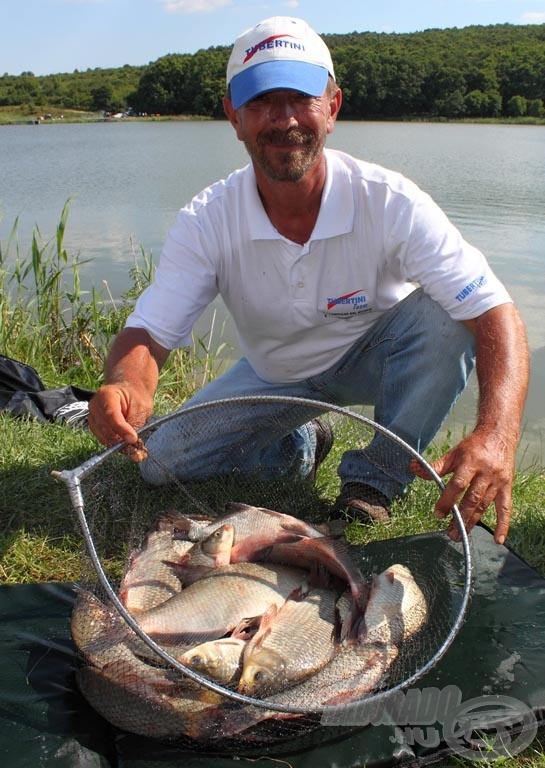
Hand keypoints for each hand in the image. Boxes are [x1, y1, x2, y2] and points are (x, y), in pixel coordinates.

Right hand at [88, 384, 152, 461]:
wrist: (130, 392)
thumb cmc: (136, 396)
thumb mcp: (141, 406)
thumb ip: (135, 422)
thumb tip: (132, 442)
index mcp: (105, 395)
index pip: (111, 415)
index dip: (122, 429)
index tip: (134, 439)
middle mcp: (95, 406)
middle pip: (106, 429)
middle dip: (122, 443)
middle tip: (138, 452)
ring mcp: (93, 418)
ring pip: (104, 438)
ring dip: (120, 447)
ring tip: (137, 453)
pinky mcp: (96, 428)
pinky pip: (105, 440)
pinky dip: (117, 446)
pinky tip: (130, 449)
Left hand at [410, 429, 516, 544]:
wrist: (499, 435)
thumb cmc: (473, 446)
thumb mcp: (453, 453)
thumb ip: (435, 465)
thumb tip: (413, 468)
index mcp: (470, 462)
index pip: (458, 485)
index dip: (447, 500)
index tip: (438, 514)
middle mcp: (485, 472)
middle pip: (472, 498)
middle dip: (460, 517)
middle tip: (450, 533)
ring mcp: (497, 481)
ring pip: (484, 505)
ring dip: (472, 522)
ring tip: (460, 535)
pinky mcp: (507, 486)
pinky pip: (505, 508)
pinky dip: (503, 524)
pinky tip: (498, 540)